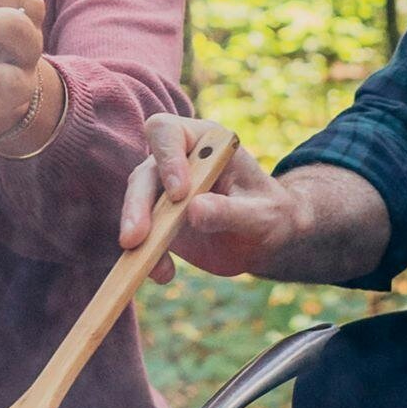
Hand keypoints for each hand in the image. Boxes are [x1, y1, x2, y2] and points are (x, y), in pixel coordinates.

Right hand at [117, 115, 305, 281]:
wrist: (266, 238)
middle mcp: (178, 162)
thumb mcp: (261, 214)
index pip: (168, 133)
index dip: (167, 159)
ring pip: (137, 205)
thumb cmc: (271, 214)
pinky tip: (164, 274)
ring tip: (146, 263)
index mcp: (206, 144)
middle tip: (136, 238)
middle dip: (138, 205)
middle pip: (144, 174)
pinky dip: (148, 257)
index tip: (180, 194)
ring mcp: (164, 192)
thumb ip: (230, 211)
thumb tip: (194, 211)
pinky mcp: (159, 221)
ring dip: (136, 233)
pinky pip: (143, 237)